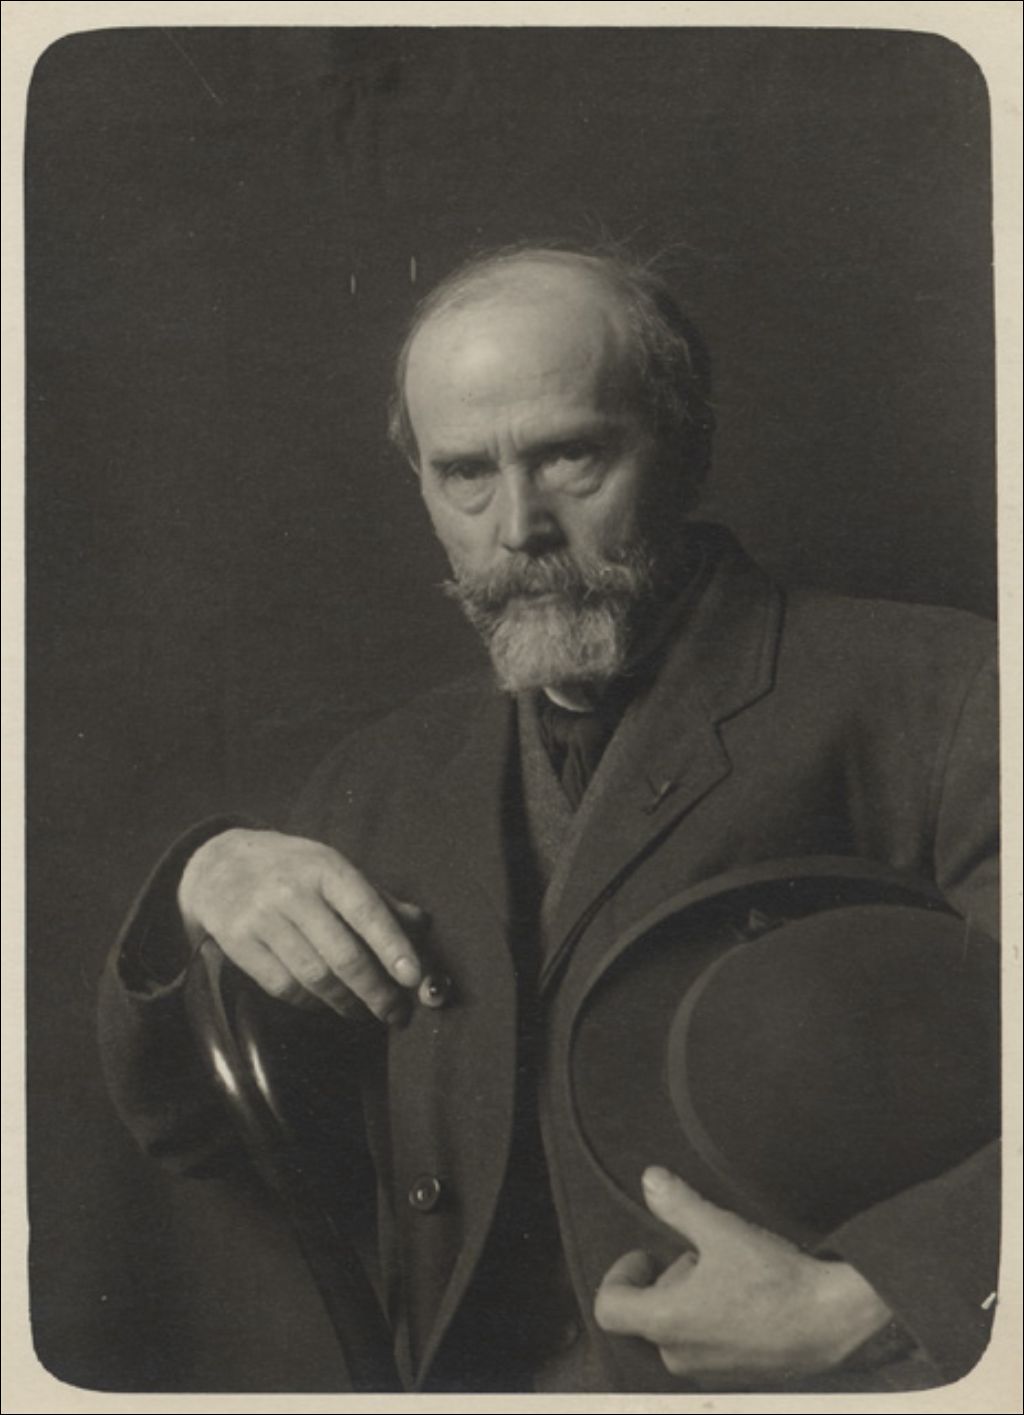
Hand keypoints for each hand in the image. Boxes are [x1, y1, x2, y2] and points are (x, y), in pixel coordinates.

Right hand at [178, 828, 425, 1023]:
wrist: (219, 864)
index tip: (414, 978)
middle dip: (377, 993)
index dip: (393, 947)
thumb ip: (378, 899)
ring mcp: (262, 919)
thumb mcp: (334, 868)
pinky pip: (284, 988)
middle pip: (343, 956)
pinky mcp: (239, 945)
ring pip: (315, 978)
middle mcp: (293, 893)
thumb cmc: (292, 869)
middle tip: (397, 1014)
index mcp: (326, 868)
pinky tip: (326, 1002)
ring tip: (365, 1012)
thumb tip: (421, 926)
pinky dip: (311, 1002)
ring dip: (347, 1003)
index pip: (367, 911)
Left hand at [594, 1166, 891, 1388]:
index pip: (608, 1308)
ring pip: (676, 1331)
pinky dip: (711, 1321)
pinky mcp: (733, 1378)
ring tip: (726, 1274)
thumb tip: (649, 1179)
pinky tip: (745, 1297)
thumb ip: (677, 1205)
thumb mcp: (720, 1230)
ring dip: (689, 1300)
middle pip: (646, 1315)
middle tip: (699, 1255)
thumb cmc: (772, 1279)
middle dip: (665, 1281)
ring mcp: (707, 1372)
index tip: (646, 1254)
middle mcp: (679, 1355)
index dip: (620, 1276)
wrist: (831, 1322)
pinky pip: (704, 1347)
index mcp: (665, 1322)